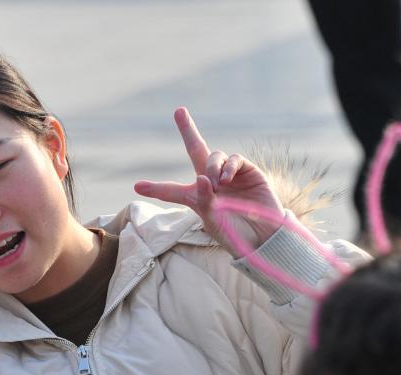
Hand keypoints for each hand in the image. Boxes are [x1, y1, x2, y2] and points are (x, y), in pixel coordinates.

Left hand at [134, 107, 285, 253]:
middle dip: (188, 130)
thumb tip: (201, 176)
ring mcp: (229, 175)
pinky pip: (234, 159)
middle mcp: (211, 182)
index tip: (137, 187)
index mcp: (197, 198)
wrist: (264, 237)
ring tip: (217, 184)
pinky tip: (226, 180)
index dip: (156, 189)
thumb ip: (204, 200)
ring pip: (213, 156)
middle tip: (179, 110)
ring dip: (212, 167)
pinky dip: (228, 167)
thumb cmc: (235, 233)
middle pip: (196, 150)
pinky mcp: (247, 171)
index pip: (173, 191)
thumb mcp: (213, 220)